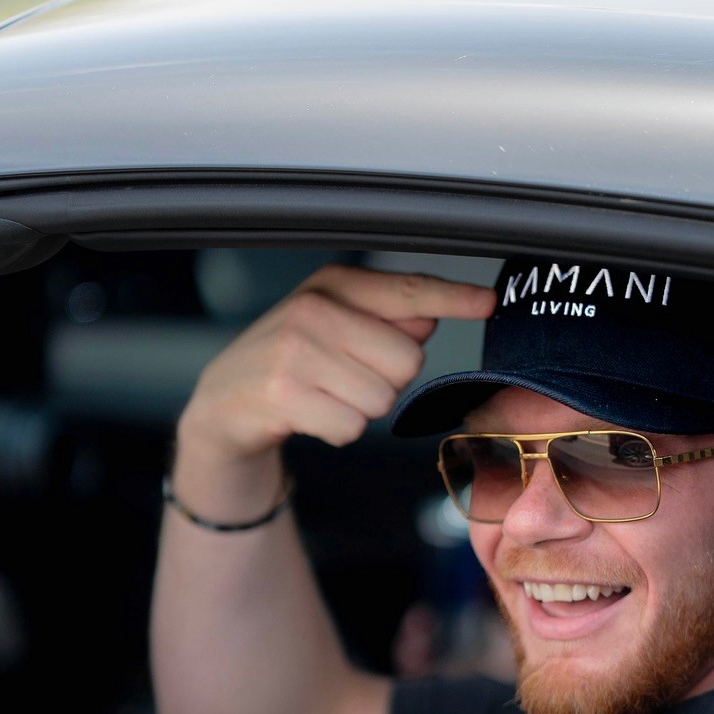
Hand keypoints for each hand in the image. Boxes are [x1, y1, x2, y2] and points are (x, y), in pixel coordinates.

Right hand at [173, 266, 494, 517]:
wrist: (226, 399)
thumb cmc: (291, 358)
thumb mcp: (337, 324)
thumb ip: (387, 316)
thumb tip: (431, 314)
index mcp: (333, 285)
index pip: (409, 290)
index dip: (453, 297)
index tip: (488, 302)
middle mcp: (314, 310)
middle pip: (406, 360)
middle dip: (385, 379)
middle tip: (344, 375)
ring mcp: (295, 352)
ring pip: (382, 398)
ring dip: (361, 408)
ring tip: (325, 393)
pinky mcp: (284, 394)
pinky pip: (352, 426)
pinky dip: (339, 429)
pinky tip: (311, 414)